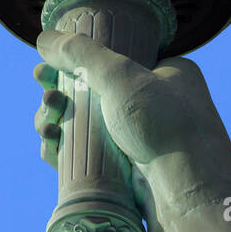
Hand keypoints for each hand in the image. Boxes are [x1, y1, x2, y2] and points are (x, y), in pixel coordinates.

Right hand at [31, 29, 216, 171]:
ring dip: (58, 122)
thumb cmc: (164, 126)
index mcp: (168, 73)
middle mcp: (158, 105)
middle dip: (60, 96)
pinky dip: (66, 150)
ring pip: (88, 127)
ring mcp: (143, 140)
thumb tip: (43, 39)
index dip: (76, 63)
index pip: (114, 60)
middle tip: (46, 98)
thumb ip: (81, 53)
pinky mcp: (129, 172)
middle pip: (93, 93)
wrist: (187, 192)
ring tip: (47, 124)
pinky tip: (50, 145)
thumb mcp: (121, 76)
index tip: (45, 69)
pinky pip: (90, 157)